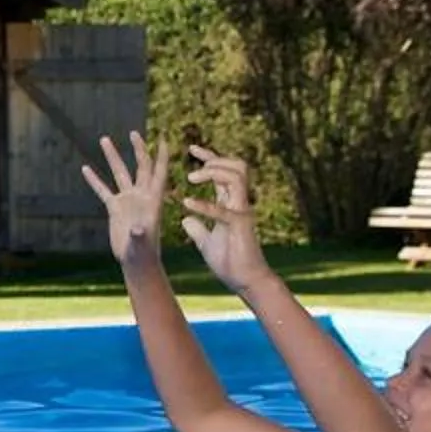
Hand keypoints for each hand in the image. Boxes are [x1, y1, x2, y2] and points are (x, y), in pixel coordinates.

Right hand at [80, 131, 167, 266]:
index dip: (162, 155)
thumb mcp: (142, 243)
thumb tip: (136, 228)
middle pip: (141, 166)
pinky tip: (85, 168)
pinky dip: (94, 180)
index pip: (159, 172)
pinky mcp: (115, 208)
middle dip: (139, 149)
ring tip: (105, 139)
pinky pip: (103, 190)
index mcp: (153, 199)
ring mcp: (127, 200)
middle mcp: (141, 195)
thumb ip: (139, 234)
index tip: (164, 137)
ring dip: (113, 156)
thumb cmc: (144, 253)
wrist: (136, 261)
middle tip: (134, 133)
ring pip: (120, 173)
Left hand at [179, 145, 271, 294]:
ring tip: (190, 180)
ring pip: (237, 177)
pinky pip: (224, 210)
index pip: (223, 172)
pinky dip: (204, 205)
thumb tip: (185, 220)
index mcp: (230, 204)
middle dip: (214, 160)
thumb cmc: (229, 262)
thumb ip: (197, 229)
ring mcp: (242, 212)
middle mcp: (239, 204)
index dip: (209, 157)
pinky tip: (186, 203)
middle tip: (191, 172)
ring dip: (212, 173)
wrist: (245, 282)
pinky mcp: (240, 227)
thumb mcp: (206, 242)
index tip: (192, 149)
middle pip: (236, 166)